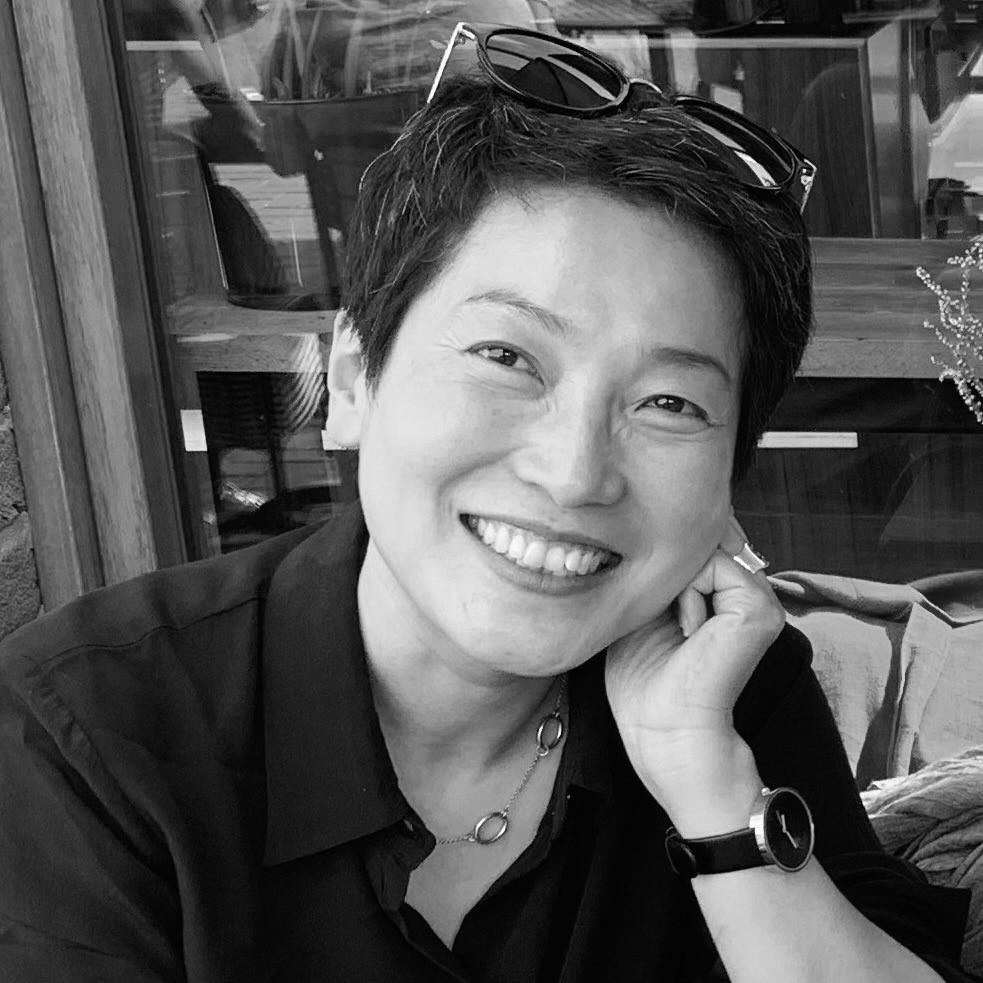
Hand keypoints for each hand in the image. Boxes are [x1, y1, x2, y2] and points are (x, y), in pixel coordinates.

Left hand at [604, 516, 785, 826]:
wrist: (665, 736)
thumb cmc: (644, 683)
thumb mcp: (639, 610)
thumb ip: (653, 571)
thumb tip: (646, 526)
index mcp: (721, 591)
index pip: (697, 536)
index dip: (661, 548)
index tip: (648, 598)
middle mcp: (745, 590)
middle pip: (700, 533)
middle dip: (665, 564)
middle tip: (663, 620)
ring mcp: (759, 597)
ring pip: (701, 548)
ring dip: (672, 584)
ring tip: (678, 630)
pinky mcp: (760, 609)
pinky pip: (711, 565)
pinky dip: (686, 596)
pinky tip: (688, 633)